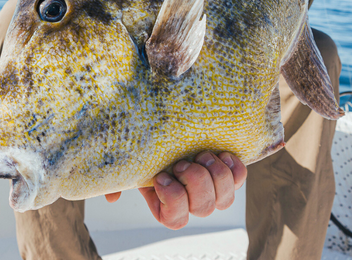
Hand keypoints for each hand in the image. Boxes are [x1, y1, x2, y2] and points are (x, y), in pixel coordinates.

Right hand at [105, 151, 246, 229]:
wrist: (171, 133)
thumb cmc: (148, 152)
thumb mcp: (131, 166)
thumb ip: (118, 181)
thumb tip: (112, 197)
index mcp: (167, 206)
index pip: (175, 218)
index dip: (172, 198)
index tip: (160, 176)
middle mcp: (193, 204)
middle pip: (203, 208)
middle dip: (195, 182)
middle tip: (182, 162)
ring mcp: (213, 191)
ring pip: (224, 198)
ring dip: (214, 174)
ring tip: (202, 154)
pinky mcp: (228, 175)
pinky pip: (240, 179)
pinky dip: (233, 167)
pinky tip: (221, 154)